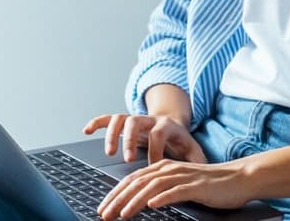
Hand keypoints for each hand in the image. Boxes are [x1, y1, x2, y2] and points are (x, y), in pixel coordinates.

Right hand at [82, 113, 206, 164]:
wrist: (172, 122)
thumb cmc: (179, 140)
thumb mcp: (191, 148)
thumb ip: (196, 160)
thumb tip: (203, 172)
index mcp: (166, 126)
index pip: (159, 133)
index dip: (155, 149)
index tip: (152, 166)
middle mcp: (148, 120)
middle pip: (136, 122)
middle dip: (130, 140)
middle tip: (128, 160)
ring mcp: (135, 119)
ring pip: (120, 119)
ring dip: (112, 134)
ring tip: (108, 152)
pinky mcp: (124, 122)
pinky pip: (108, 118)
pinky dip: (97, 123)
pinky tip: (86, 131)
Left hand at [96, 159, 253, 219]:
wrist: (239, 178)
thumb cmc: (210, 185)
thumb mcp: (181, 184)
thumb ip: (162, 189)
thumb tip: (142, 201)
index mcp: (164, 167)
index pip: (133, 180)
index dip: (115, 194)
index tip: (103, 208)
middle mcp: (170, 169)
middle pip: (137, 182)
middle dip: (118, 199)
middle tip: (104, 214)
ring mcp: (183, 176)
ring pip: (152, 186)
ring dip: (134, 201)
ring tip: (122, 214)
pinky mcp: (196, 186)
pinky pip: (176, 191)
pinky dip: (162, 197)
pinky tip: (152, 205)